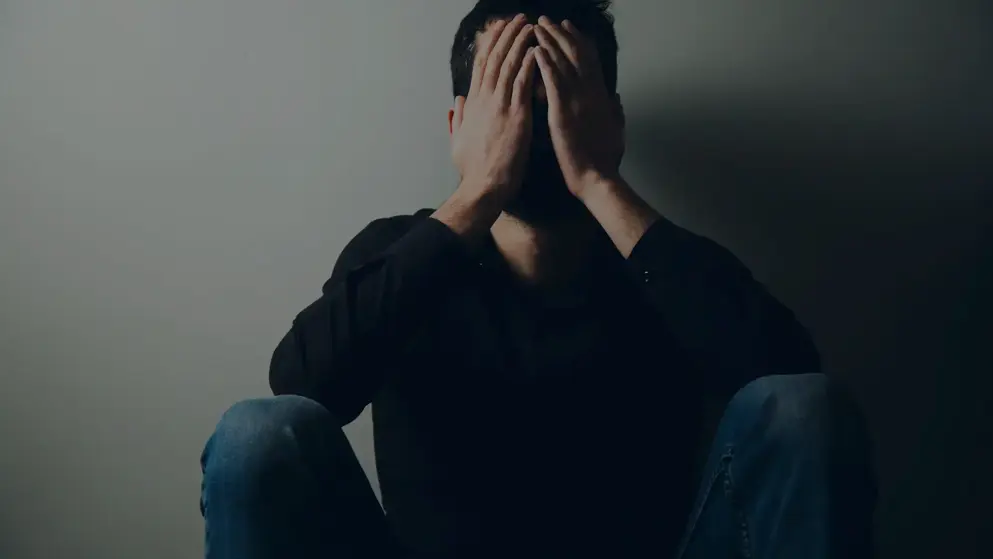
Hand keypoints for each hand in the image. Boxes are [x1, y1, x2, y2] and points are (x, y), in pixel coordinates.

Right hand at [451, 15, 538, 203]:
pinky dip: (529, 64)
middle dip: (506, 36)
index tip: (497, 30)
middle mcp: (484, 100)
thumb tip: (455, 103)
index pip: (480, 67)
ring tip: (529, 25)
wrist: (483, 188)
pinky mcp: (515, 116)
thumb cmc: (473, 171)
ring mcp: (499, 106)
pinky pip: (523, 83)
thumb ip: (457, 119)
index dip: (489, 46)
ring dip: (519, 42)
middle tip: (517, 18)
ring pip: (508, 65)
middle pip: (494, 59)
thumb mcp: (457, 141)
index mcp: (473, 105)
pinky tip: (536, 49)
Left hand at [533, 17, 623, 199]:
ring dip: (550, 42)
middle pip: (576, 54)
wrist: (597, 178)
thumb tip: (616, 96)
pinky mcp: (563, 112)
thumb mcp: (617, 130)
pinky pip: (553, 82)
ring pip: (564, 63)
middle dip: (560, 34)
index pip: (590, 60)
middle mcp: (591, 93)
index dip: (579, 41)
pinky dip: (545, 64)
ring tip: (537, 27)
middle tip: (547, 20)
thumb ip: (616, 111)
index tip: (568, 28)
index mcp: (601, 96)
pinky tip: (535, 50)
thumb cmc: (606, 160)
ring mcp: (578, 101)